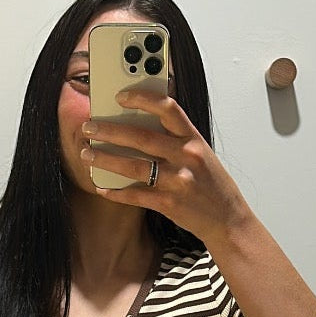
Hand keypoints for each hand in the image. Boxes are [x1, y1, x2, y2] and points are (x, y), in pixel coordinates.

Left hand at [80, 88, 251, 247]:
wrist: (228, 220)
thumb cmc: (211, 185)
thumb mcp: (200, 154)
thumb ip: (176, 138)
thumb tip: (141, 123)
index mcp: (193, 139)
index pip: (168, 108)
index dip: (142, 98)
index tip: (120, 96)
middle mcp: (187, 157)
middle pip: (142, 138)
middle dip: (110, 131)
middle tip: (89, 127)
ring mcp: (178, 181)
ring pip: (134, 166)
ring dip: (106, 159)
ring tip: (87, 154)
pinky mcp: (170, 205)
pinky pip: (137, 196)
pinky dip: (118, 192)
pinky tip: (102, 187)